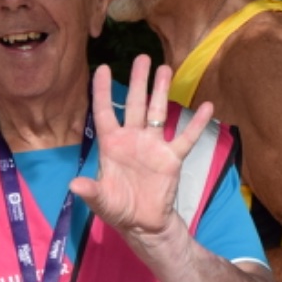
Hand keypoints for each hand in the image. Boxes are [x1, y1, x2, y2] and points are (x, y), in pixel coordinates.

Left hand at [69, 56, 213, 245]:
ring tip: (166, 68)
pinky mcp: (172, 158)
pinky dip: (196, 123)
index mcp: (111, 145)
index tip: (102, 68)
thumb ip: (90, 192)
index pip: (105, 112)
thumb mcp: (102, 202)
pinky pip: (186, 137)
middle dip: (138, 81)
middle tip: (143, 57)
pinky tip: (207, 106)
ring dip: (162, 91)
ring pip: (158, 112)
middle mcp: (132, 139)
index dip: (102, 91)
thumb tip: (74, 184)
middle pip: (134, 104)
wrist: (143, 224)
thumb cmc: (118, 208)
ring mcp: (153, 146)